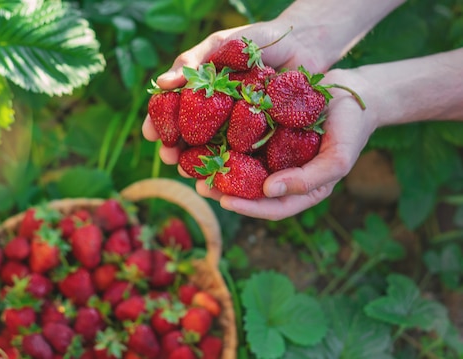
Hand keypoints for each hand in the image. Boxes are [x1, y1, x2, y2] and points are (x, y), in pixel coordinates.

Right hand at [142, 20, 333, 165]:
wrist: (306, 44)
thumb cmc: (261, 40)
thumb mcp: (223, 45)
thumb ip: (194, 62)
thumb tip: (162, 84)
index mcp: (203, 91)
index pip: (174, 110)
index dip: (160, 122)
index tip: (150, 134)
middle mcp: (218, 113)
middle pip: (190, 136)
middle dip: (177, 150)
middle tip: (169, 159)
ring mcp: (240, 127)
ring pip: (214, 151)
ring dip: (200, 165)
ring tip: (192, 175)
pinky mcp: (264, 137)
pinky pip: (245, 155)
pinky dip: (234, 167)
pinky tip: (225, 177)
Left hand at [198, 68, 375, 219]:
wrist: (354, 92)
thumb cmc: (351, 128)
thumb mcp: (337, 158)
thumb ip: (308, 180)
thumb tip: (268, 192)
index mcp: (301, 189)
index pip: (272, 207)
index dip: (249, 208)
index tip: (225, 202)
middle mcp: (283, 174)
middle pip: (251, 191)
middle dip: (225, 191)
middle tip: (201, 187)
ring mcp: (274, 154)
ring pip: (242, 167)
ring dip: (219, 169)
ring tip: (194, 168)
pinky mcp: (266, 132)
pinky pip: (243, 141)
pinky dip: (224, 143)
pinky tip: (205, 139)